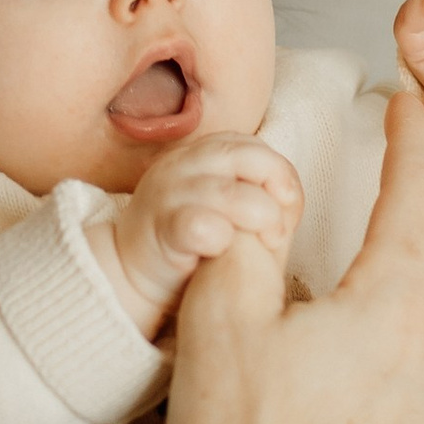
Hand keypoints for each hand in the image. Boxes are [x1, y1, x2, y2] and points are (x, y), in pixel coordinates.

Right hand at [96, 128, 303, 332]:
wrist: (132, 278)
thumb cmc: (192, 245)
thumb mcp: (230, 212)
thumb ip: (261, 196)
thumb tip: (291, 198)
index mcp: (200, 154)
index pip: (252, 146)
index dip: (280, 172)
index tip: (288, 206)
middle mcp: (181, 165)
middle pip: (243, 156)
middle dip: (276, 186)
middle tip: (280, 227)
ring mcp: (167, 194)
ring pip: (228, 192)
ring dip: (260, 218)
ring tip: (265, 245)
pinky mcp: (159, 229)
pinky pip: (199, 225)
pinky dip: (221, 237)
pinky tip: (223, 251)